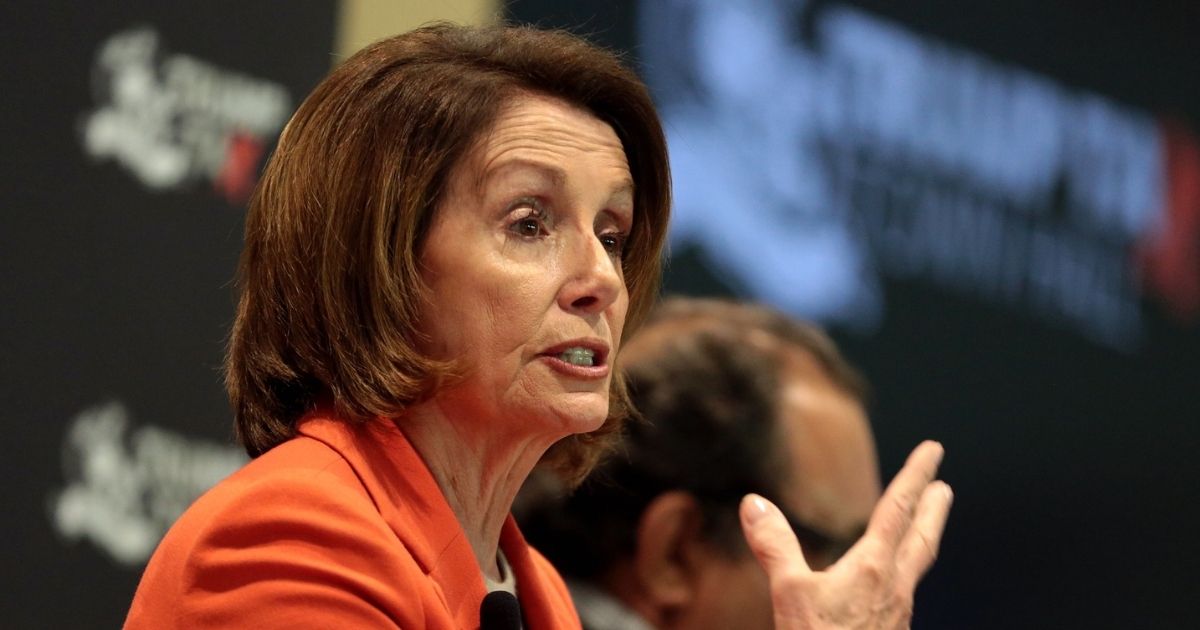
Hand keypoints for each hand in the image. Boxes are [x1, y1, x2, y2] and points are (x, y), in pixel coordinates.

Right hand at [740, 440, 951, 628]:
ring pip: (916, 569)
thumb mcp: (789, 593)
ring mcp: (896, 616)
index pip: (898, 510)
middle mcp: (894, 589)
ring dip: (921, 541)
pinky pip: (903, 596)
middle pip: (921, 540)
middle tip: (945, 487)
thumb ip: (775, 546)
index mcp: (873, 568)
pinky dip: (903, 577)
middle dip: (932, 510)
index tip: (933, 450)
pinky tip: (892, 589)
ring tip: (922, 531)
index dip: (915, 475)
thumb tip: (755, 502)